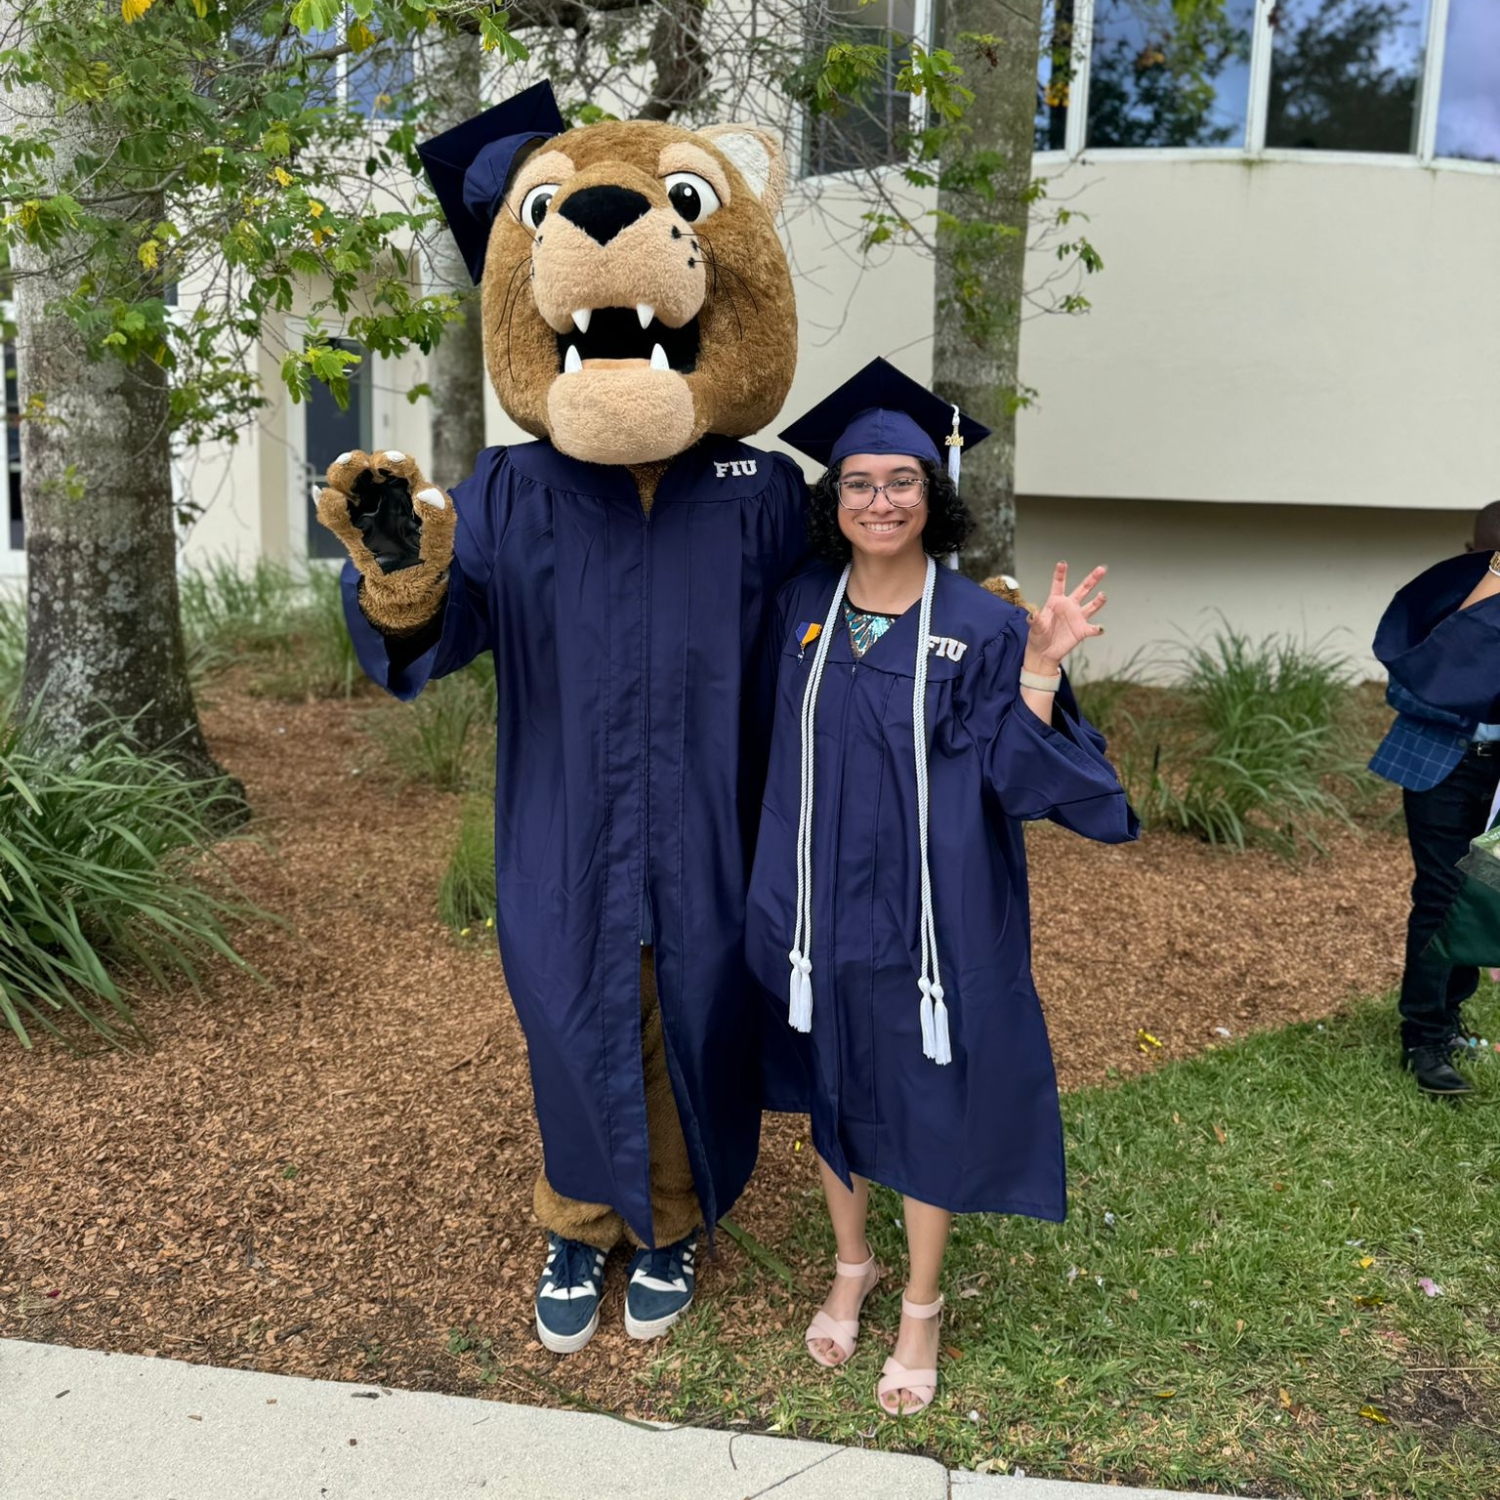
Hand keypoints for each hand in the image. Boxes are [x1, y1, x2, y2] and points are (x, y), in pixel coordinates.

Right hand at [316, 450, 455, 634]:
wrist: (409, 585)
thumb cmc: (429, 554)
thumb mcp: (441, 538)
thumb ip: (439, 516)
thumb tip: (426, 494)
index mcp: (408, 489)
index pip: (401, 468)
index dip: (395, 461)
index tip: (392, 463)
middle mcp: (381, 491)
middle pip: (364, 466)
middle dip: (357, 462)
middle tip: (360, 465)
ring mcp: (362, 508)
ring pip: (344, 482)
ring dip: (340, 476)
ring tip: (342, 483)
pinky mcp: (349, 529)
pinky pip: (334, 515)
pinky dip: (329, 506)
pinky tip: (331, 501)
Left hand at [1025, 561, 1106, 667]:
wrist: (1044, 652)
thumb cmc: (1037, 636)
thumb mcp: (1034, 627)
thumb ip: (1035, 619)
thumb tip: (1033, 612)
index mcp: (1055, 602)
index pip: (1059, 584)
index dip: (1061, 573)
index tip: (1062, 563)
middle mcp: (1069, 606)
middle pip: (1083, 589)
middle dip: (1092, 579)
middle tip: (1101, 569)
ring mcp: (1077, 617)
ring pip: (1092, 605)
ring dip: (1098, 601)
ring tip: (1102, 595)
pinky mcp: (1082, 630)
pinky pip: (1093, 628)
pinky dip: (1097, 629)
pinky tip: (1099, 628)